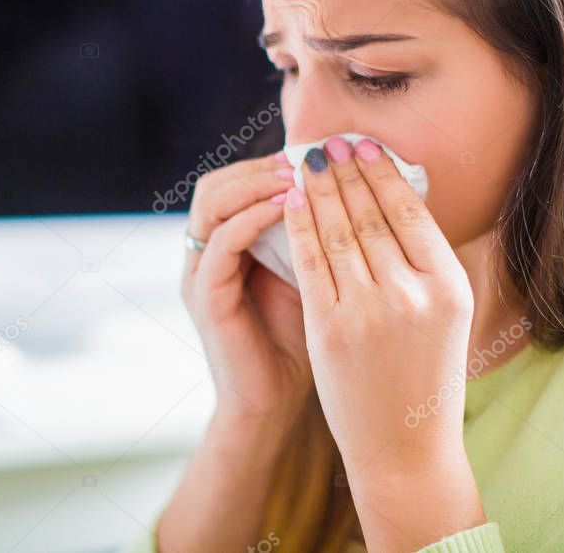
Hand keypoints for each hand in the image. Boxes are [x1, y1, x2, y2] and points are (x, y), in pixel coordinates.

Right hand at [182, 151, 311, 427]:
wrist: (278, 407)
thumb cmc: (305, 344)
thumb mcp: (315, 278)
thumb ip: (319, 238)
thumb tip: (362, 189)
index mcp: (229, 247)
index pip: (236, 183)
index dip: (271, 163)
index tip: (318, 155)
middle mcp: (207, 256)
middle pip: (215, 184)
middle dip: (260, 167)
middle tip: (306, 160)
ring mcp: (201, 276)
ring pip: (211, 204)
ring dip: (255, 184)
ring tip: (297, 178)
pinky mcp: (206, 299)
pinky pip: (221, 244)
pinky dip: (252, 219)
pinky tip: (290, 211)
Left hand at [283, 136, 483, 549]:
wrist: (405, 450)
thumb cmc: (427, 383)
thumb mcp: (448, 320)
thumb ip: (429, 267)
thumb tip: (403, 207)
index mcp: (449, 287)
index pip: (411, 213)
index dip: (384, 175)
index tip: (366, 148)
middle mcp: (413, 294)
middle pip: (372, 216)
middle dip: (346, 173)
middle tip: (330, 143)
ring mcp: (369, 311)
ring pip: (338, 233)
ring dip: (319, 191)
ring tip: (307, 162)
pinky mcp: (330, 329)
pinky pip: (311, 263)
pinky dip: (300, 226)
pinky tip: (290, 201)